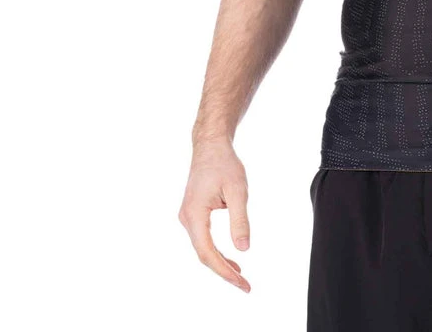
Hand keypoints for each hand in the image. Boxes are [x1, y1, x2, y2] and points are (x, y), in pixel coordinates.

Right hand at [178, 137, 251, 291]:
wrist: (210, 146)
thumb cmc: (224, 164)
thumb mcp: (238, 190)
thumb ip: (240, 220)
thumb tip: (244, 249)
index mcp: (194, 215)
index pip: (207, 253)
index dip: (224, 271)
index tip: (242, 282)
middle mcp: (187, 219)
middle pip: (203, 254)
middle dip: (223, 271)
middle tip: (245, 286)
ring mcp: (188, 217)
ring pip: (202, 248)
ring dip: (220, 263)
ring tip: (240, 276)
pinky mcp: (193, 214)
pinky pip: (203, 239)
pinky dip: (216, 251)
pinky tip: (231, 258)